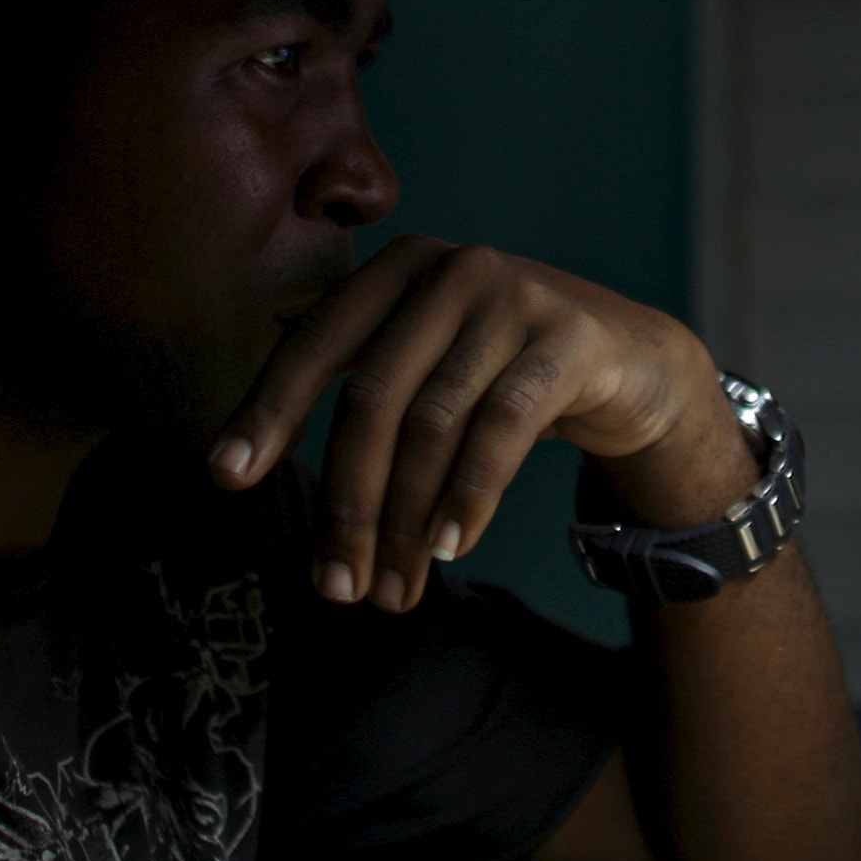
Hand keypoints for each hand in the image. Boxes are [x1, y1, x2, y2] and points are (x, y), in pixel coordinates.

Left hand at [205, 237, 749, 609]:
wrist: (636, 364)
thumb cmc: (507, 380)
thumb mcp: (432, 373)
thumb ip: (372, 411)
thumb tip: (300, 519)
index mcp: (397, 270)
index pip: (316, 344)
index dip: (266, 410)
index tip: (224, 475)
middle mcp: (449, 269)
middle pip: (373, 398)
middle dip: (348, 502)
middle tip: (336, 585)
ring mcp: (514, 296)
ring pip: (433, 424)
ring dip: (408, 521)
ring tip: (396, 591)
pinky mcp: (569, 338)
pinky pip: (503, 428)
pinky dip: (470, 495)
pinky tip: (452, 548)